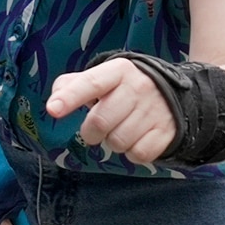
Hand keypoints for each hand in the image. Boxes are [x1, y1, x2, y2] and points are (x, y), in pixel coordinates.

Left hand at [42, 59, 175, 163]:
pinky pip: (138, 154)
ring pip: (118, 142)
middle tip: (96, 129)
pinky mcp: (166, 131)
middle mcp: (138, 87)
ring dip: (113, 142)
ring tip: (121, 129)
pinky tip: (137, 138)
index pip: (90, 83)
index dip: (70, 98)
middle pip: (100, 122)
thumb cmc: (123, 89)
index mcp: (118, 71)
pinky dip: (132, 152)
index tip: (53, 110)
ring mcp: (155, 110)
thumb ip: (72, 85)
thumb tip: (55, 101)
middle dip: (91, 133)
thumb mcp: (101, 78)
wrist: (171, 94)